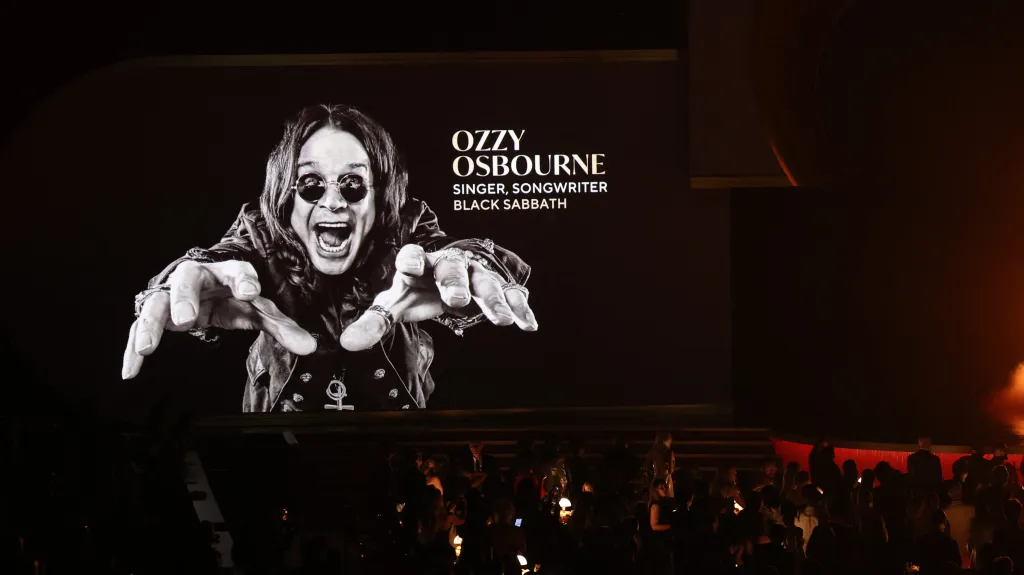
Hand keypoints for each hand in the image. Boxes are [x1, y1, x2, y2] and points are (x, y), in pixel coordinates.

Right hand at [122, 260, 316, 378]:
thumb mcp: (259, 309)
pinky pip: (139, 330)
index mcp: (227, 273)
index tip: (251, 291)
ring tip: (148, 347)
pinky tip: (130, 370)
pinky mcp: (156, 315)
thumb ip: (282, 327)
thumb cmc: (234, 296)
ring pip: (156, 304)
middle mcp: (196, 278)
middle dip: (185, 298)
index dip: (244, 279)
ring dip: (150, 324)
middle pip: (186, 280)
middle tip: (187, 319)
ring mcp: (171, 295)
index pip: (237, 271)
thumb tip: (310, 347)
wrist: (207, 287)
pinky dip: (132, 349)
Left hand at [340, 244, 537, 350]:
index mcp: (418, 264)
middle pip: (452, 268)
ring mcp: (475, 274)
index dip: (411, 259)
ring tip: (500, 320)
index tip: (411, 264)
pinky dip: (520, 308)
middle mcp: (448, 264)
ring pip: (485, 282)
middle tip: (458, 299)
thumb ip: (374, 322)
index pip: (411, 256)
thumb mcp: (395, 304)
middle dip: (456, 282)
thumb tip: (348, 343)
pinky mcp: (497, 287)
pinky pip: (511, 295)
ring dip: (494, 300)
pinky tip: (527, 324)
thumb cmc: (419, 289)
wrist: (449, 275)